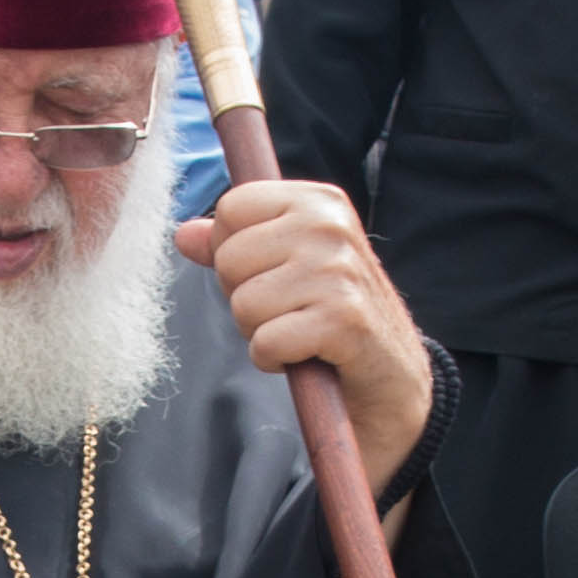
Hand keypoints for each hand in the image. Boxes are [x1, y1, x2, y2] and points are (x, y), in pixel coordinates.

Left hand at [176, 179, 432, 482]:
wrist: (393, 376)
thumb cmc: (334, 314)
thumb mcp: (289, 266)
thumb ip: (235, 244)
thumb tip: (183, 234)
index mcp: (319, 201)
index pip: (231, 207)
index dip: (233, 249)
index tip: (269, 273)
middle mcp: (331, 226)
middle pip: (229, 258)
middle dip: (244, 296)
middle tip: (287, 311)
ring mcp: (339, 271)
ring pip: (243, 303)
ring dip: (260, 332)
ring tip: (298, 332)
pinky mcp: (342, 320)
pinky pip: (265, 342)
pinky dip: (274, 360)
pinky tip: (305, 355)